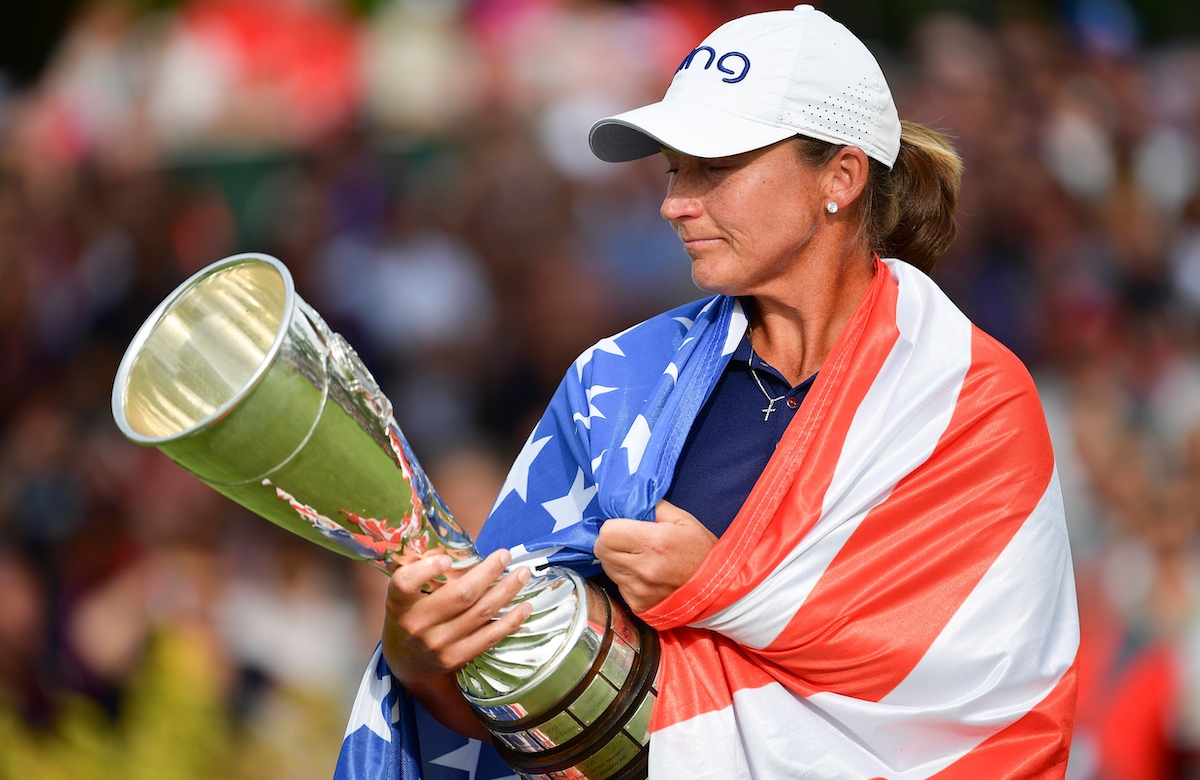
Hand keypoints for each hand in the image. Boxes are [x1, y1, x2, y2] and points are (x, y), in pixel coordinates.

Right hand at [381, 548, 531, 735]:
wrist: (406, 663)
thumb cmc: (410, 616)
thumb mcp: (405, 597)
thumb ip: (422, 574)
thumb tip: (457, 550)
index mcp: (399, 604)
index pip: (405, 584)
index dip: (426, 570)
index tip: (448, 558)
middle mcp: (416, 624)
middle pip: (460, 595)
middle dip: (488, 572)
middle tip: (505, 555)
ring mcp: (437, 644)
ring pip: (480, 612)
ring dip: (506, 590)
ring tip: (522, 574)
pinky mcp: (455, 658)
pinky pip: (489, 637)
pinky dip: (510, 621)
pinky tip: (524, 607)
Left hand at [594, 499, 717, 612]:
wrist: (718, 590)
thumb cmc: (702, 551)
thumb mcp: (682, 519)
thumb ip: (651, 507)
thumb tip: (627, 502)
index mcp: (654, 543)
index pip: (607, 533)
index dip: (612, 526)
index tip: (623, 526)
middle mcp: (643, 569)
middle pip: (602, 550)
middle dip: (610, 542)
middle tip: (627, 540)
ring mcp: (639, 591)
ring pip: (607, 568)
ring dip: (616, 560)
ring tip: (638, 557)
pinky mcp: (637, 605)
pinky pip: (618, 585)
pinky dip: (625, 578)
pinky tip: (643, 574)